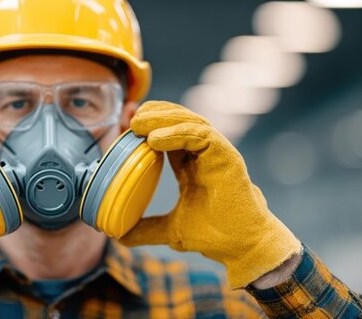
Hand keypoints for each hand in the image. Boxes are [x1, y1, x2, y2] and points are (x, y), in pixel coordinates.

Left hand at [120, 101, 300, 287]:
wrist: (242, 248)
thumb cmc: (215, 234)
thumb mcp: (171, 230)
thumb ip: (147, 228)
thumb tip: (120, 236)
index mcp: (192, 164)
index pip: (171, 133)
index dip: (150, 124)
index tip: (127, 126)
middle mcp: (206, 154)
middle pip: (180, 120)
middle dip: (155, 114)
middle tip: (131, 119)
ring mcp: (218, 154)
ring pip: (191, 122)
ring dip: (163, 118)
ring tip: (138, 124)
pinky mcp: (227, 158)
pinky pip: (201, 136)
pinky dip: (177, 133)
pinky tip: (155, 139)